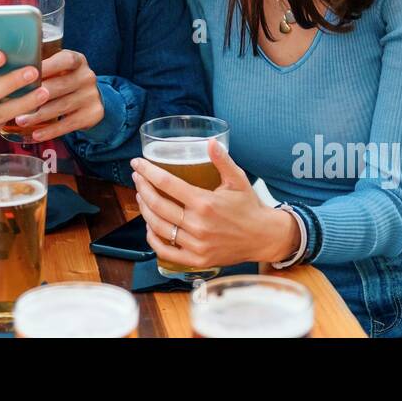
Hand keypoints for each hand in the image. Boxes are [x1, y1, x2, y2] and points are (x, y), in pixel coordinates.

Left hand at [12, 48, 103, 140]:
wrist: (91, 97)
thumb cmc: (64, 78)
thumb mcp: (59, 67)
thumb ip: (42, 65)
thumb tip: (12, 68)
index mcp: (78, 60)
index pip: (66, 60)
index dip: (48, 66)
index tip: (27, 74)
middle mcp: (87, 77)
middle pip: (59, 86)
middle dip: (36, 95)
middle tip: (15, 102)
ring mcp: (91, 96)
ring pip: (61, 107)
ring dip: (39, 115)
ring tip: (20, 120)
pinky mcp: (92, 114)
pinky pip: (68, 124)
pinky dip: (51, 131)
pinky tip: (36, 135)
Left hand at [130, 140, 297, 267]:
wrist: (264, 237)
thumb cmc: (249, 206)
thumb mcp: (238, 179)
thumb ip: (222, 160)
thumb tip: (210, 141)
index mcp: (205, 203)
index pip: (167, 183)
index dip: (148, 172)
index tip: (137, 163)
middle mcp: (198, 225)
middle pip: (158, 205)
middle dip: (142, 188)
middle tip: (137, 178)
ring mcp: (196, 244)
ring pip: (158, 227)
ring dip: (144, 210)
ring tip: (141, 197)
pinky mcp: (197, 259)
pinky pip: (166, 251)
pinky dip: (153, 238)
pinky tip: (150, 226)